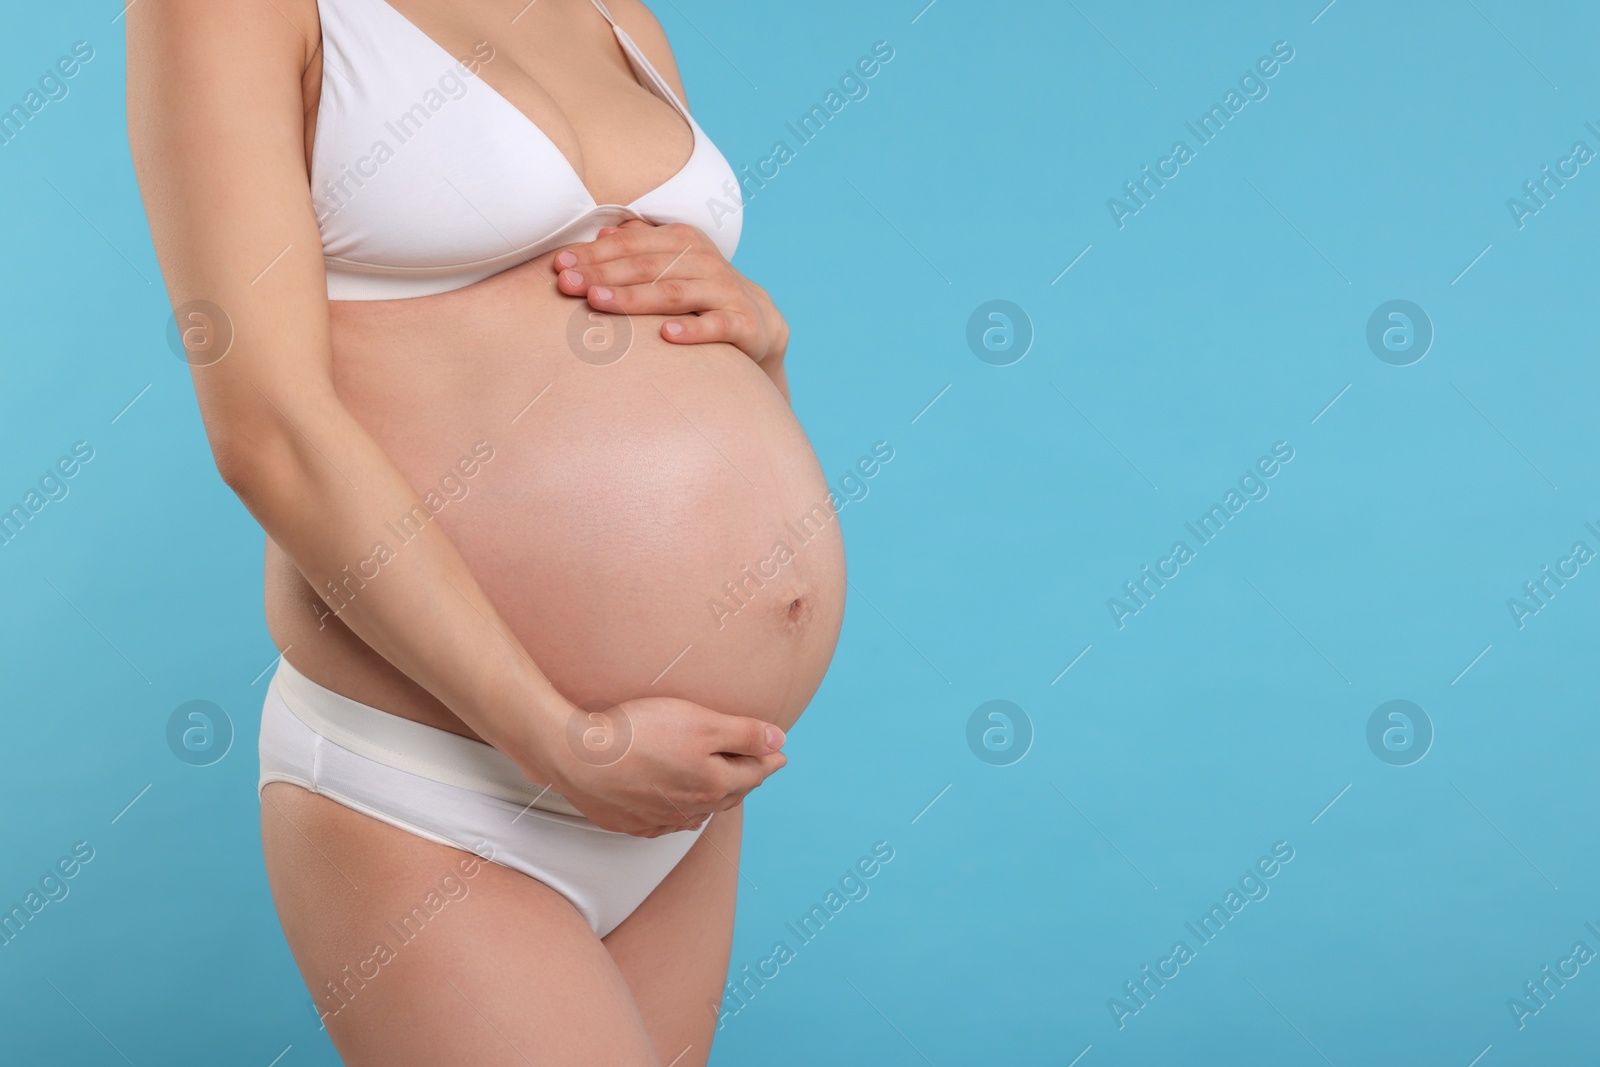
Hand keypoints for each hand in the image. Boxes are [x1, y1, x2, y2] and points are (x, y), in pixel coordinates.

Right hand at [535, 694, 787, 837]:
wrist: (577, 756)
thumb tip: (779, 742)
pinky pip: (668, 824)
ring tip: (727, 790)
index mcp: (713, 784)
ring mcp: (659, 819)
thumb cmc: (638, 733)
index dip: (769, 759)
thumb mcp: (700, 723)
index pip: (753, 772)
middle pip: (730, 794)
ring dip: (717, 800)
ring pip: (700, 811)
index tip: (780, 755)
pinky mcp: (630, 822)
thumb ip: (743, 734)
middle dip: (747, 780)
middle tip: (759, 768)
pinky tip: (684, 815)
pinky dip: (683, 816)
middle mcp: (690, 808)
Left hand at [552, 219, 788, 365]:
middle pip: (646, 266)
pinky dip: (692, 331)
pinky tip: (666, 336)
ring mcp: (724, 291)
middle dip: (603, 274)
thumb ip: (639, 247)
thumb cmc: (699, 291)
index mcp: (681, 240)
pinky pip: (715, 326)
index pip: (631, 244)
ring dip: (635, 298)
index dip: (594, 254)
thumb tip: (602, 234)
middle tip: (568, 284)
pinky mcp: (742, 323)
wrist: (758, 320)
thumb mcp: (670, 264)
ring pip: (674, 293)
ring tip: (600, 303)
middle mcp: (703, 260)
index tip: (559, 265)